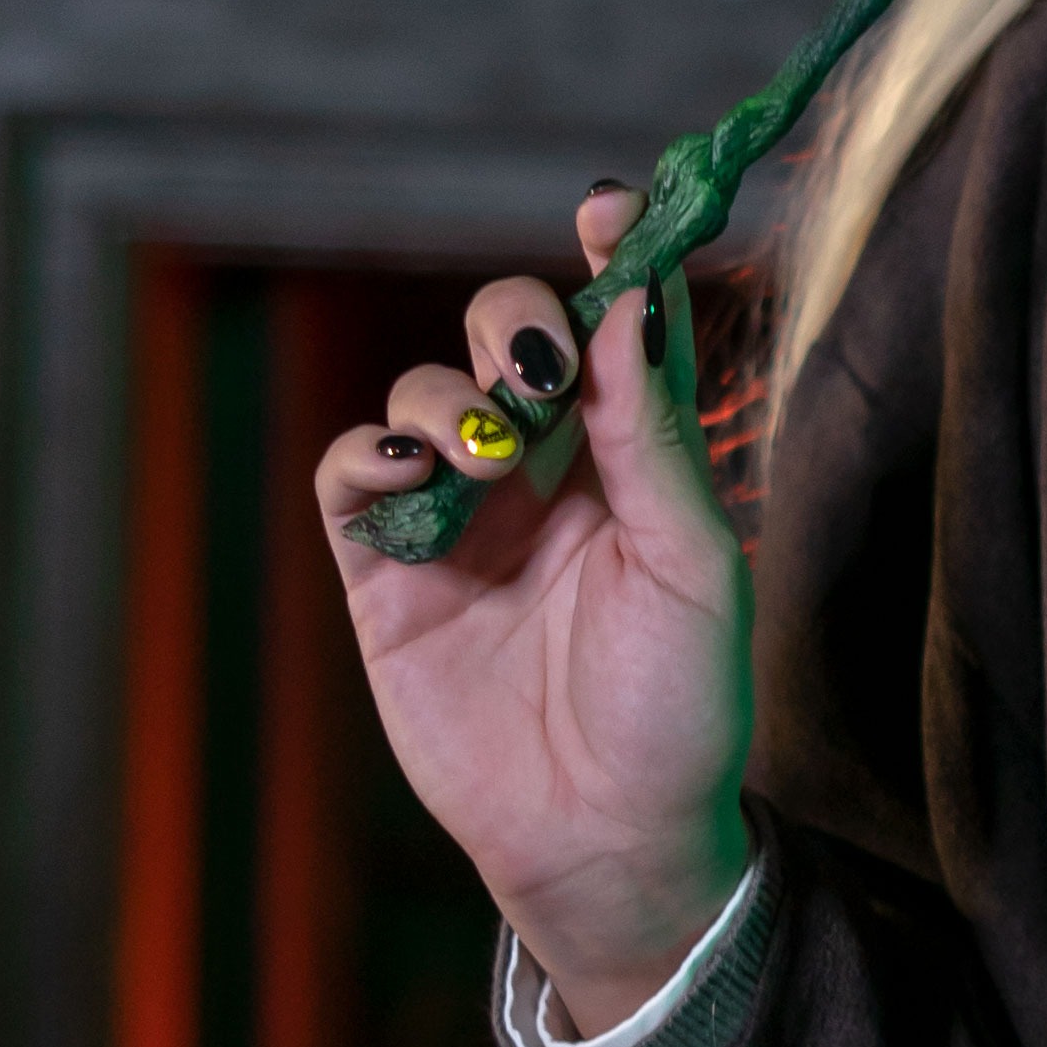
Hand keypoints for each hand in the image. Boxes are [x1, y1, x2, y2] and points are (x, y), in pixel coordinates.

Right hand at [311, 187, 752, 1034]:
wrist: (608, 839)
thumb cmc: (677, 710)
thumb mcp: (694, 567)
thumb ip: (655, 436)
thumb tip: (630, 303)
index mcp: (635, 460)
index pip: (616, 329)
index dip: (612, 256)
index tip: (609, 206)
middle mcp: (547, 472)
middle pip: (510, 338)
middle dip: (515, 324)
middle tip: (535, 374)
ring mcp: (461, 517)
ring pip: (426, 391)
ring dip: (448, 394)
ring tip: (486, 452)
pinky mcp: (387, 574)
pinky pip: (352, 475)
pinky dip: (367, 449)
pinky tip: (408, 465)